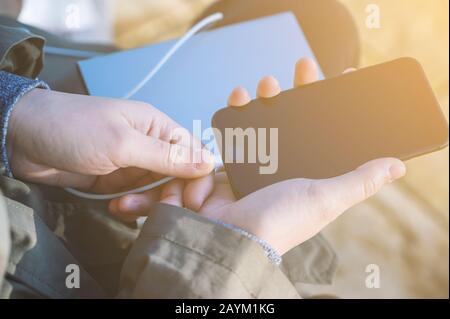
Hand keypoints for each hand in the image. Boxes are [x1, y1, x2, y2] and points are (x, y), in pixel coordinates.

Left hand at [8, 90, 214, 220]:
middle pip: (177, 177)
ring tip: (122, 207)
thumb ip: (166, 156)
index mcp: (157, 127)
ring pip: (156, 191)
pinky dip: (129, 207)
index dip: (197, 178)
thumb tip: (209, 163)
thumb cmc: (73, 128)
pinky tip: (115, 208)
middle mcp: (149, 145)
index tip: (192, 201)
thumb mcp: (123, 143)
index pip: (193, 154)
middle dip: (168, 195)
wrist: (23, 139)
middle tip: (158, 209)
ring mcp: (132, 165)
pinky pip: (135, 199)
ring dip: (145, 204)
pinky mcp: (115, 181)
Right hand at [158, 58, 406, 254]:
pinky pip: (235, 132)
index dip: (335, 107)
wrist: (230, 236)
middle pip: (296, 119)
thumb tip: (397, 166)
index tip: (342, 80)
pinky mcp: (231, 163)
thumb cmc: (280, 223)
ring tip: (268, 84)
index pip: (328, 132)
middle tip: (304, 69)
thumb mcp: (326, 199)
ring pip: (265, 120)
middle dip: (300, 91)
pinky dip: (235, 112)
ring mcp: (257, 164)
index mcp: (310, 174)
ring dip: (267, 97)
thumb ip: (359, 182)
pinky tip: (239, 98)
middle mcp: (285, 167)